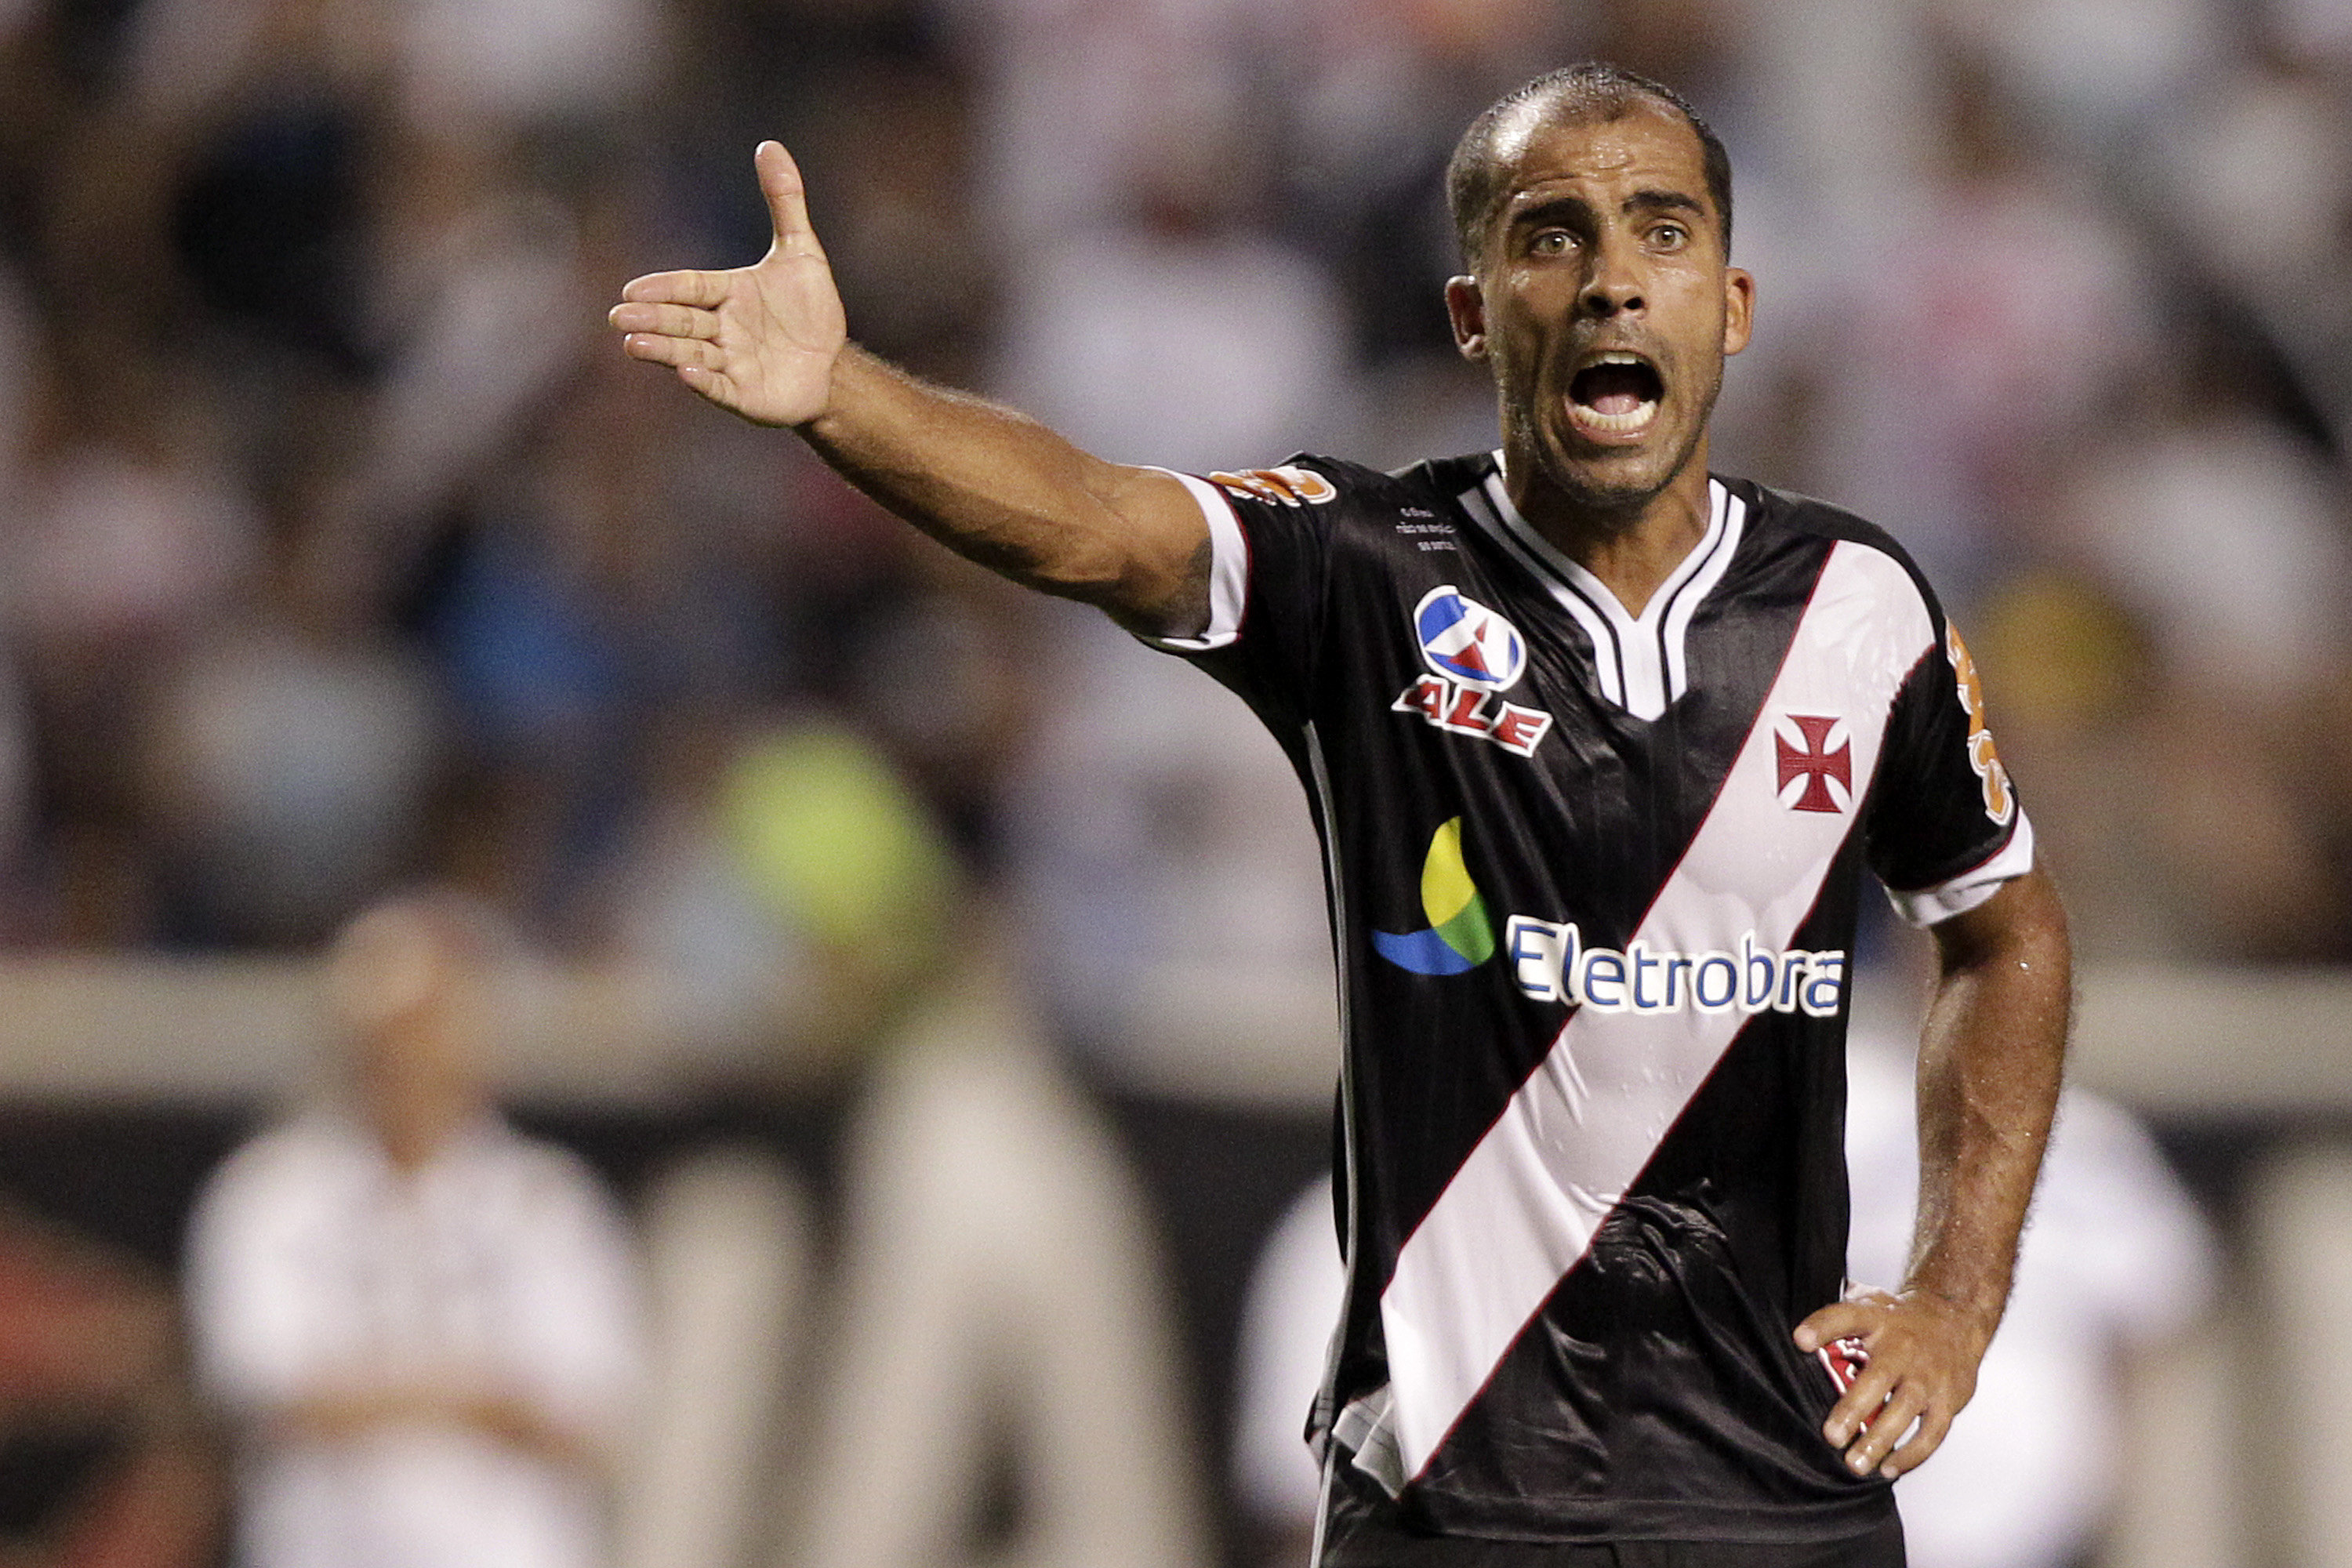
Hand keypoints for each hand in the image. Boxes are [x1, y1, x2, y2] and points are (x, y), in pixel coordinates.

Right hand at [609, 141, 847, 426]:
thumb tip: (769, 144)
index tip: (633, 287)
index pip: (690, 287)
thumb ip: (784, 201)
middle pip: (681, 321)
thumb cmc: (811, 310)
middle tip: (620, 315)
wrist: (833, 365)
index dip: (665, 287)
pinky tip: (687, 373)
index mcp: (727, 293)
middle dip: (651, 318)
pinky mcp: (744, 395)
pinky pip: (720, 387)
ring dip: (663, 350)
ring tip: (633, 344)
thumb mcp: (801, 252)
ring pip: (689, 353)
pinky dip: (704, 381)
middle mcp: (721, 329)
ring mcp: (730, 363)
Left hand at [1793, 1287, 1992, 1479]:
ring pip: (1904, 1409)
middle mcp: (1903, 1347)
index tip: (1800, 1341)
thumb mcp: (1870, 1305)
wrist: (1955, 1318)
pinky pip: (1931, 1432)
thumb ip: (1838, 1320)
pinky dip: (1911, 1454)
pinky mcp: (1948, 1399)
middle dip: (1853, 1409)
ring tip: (1855, 1463)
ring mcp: (1928, 1375)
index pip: (1847, 1317)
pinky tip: (1888, 1468)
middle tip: (1832, 1436)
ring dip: (1879, 1440)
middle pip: (1878, 1377)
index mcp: (1877, 1318)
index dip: (1823, 1327)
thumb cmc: (1900, 1320)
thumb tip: (1796, 1338)